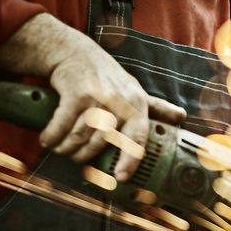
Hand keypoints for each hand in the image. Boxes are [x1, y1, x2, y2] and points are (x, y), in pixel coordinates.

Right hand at [0, 13, 185, 180]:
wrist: (74, 52)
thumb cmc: (106, 77)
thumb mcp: (133, 89)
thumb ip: (155, 106)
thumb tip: (182, 116)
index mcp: (137, 103)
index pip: (138, 136)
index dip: (130, 159)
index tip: (120, 177)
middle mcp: (120, 100)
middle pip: (102, 142)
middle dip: (84, 155)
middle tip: (75, 157)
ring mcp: (98, 96)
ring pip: (80, 137)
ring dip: (65, 148)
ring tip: (60, 148)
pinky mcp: (75, 92)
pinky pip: (62, 126)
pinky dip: (52, 136)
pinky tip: (49, 139)